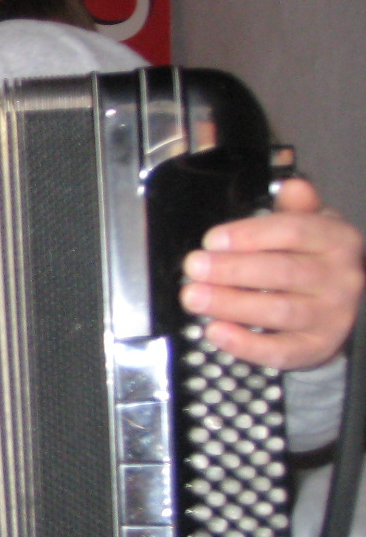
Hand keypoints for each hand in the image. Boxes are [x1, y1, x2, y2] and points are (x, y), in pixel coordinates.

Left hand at [181, 177, 362, 370]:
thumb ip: (296, 207)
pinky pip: (281, 351)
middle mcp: (342, 278)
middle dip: (232, 270)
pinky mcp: (318, 348)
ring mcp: (333, 316)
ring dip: (232, 305)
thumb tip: (293, 186)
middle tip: (193, 268)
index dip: (249, 235)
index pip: (293, 232)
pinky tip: (215, 332)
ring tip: (193, 297)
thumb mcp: (308, 225)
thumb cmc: (309, 257)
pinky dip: (246, 345)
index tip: (211, 240)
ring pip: (280, 311)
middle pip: (283, 272)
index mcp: (336, 239)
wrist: (336, 303)